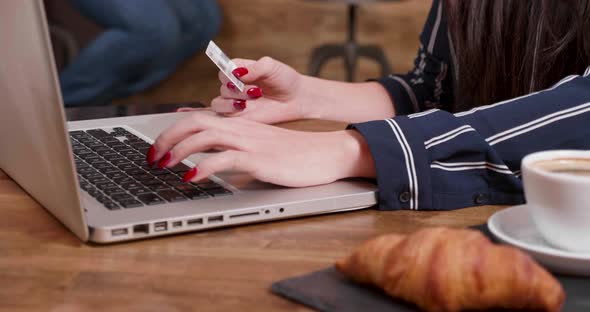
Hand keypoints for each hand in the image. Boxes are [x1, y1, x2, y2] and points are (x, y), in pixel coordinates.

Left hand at [148, 112, 374, 186]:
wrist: (328, 153)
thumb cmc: (298, 154)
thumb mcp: (263, 148)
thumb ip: (239, 149)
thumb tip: (215, 160)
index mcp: (241, 126)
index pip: (199, 118)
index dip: (173, 130)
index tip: (158, 146)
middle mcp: (242, 130)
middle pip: (195, 122)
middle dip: (167, 138)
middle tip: (152, 157)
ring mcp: (251, 143)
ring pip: (205, 136)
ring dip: (178, 149)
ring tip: (163, 165)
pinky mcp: (261, 160)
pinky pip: (225, 158)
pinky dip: (203, 167)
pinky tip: (191, 177)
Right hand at [211, 56, 309, 123]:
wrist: (297, 99)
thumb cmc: (285, 80)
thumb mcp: (272, 67)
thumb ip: (255, 68)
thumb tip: (237, 73)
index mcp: (240, 70)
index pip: (224, 68)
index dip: (230, 73)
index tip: (243, 76)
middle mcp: (235, 86)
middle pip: (222, 86)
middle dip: (237, 89)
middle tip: (256, 91)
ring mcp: (235, 102)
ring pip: (218, 102)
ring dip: (230, 101)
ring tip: (247, 102)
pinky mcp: (238, 117)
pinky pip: (222, 116)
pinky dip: (229, 112)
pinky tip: (244, 108)